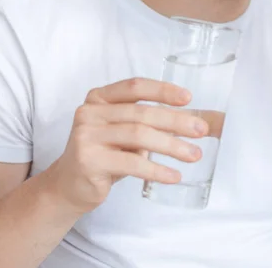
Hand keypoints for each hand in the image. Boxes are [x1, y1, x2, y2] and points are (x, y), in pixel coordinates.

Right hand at [45, 78, 208, 213]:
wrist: (70, 185)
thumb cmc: (104, 155)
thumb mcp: (123, 132)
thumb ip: (149, 123)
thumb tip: (198, 122)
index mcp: (99, 98)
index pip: (134, 86)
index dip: (162, 90)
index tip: (188, 98)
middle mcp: (89, 112)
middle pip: (141, 112)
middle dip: (176, 121)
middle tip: (201, 131)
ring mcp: (86, 135)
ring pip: (138, 135)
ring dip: (171, 146)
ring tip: (194, 155)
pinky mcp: (89, 160)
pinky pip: (131, 163)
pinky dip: (157, 169)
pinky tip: (174, 175)